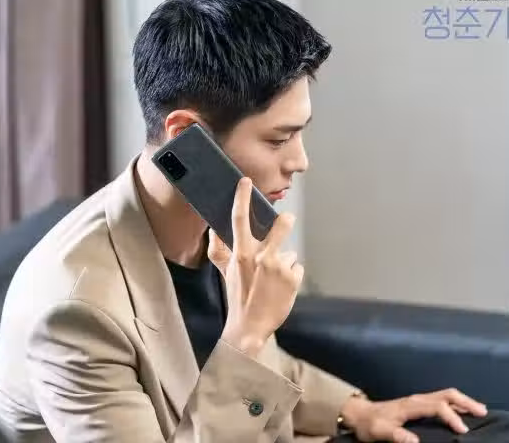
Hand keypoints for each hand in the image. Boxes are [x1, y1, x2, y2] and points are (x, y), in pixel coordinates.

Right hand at [208, 177, 303, 357]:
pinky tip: (281, 289)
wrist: (250, 325)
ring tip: (272, 282)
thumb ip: (218, 248)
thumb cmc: (237, 295)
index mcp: (241, 254)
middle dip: (285, 221)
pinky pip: (296, 268)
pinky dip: (291, 277)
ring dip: (283, 264)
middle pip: (279, 227)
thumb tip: (213, 229)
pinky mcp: (292, 278)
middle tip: (287, 219)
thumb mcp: (224, 271)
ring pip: (288, 253)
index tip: (245, 183)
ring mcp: (278, 268)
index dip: (242, 198)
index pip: (239, 220)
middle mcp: (260, 257)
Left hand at [340, 389, 487, 442]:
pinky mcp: (418, 403)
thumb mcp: (380, 432)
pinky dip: (456, 403)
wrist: (360, 415)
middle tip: (483, 412)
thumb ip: (396, 436)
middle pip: (446, 394)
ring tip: (480, 411)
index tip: (463, 431)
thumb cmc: (370, 424)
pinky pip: (441, 399)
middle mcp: (417, 399)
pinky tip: (463, 412)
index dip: (451, 417)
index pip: (437, 406)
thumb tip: (415, 442)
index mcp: (410, 405)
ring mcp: (418, 399)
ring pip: (445, 395)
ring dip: (463, 401)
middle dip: (465, 402)